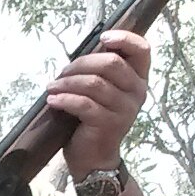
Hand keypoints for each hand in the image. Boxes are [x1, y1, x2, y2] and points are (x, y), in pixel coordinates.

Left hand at [47, 27, 152, 169]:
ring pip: (94, 83)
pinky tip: (53, 100)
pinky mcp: (109, 124)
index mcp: (138, 79)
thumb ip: (100, 71)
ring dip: (68, 82)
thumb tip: (81, 51)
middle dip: (81, 63)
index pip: (142, 50)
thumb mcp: (101, 91)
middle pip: (111, 63)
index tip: (103, 38)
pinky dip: (65, 99)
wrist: (94, 157)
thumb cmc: (93, 119)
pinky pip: (84, 104)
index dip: (124, 38)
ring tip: (52, 87)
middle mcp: (137, 92)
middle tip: (61, 73)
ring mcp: (125, 109)